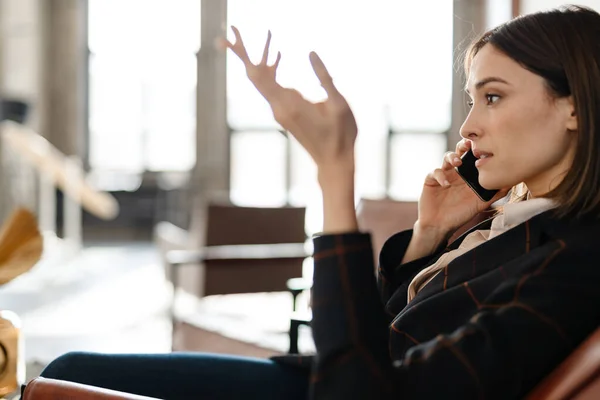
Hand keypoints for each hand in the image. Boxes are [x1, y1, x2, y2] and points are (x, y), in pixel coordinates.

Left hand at [220, 26, 357, 168]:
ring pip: (262, 83)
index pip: (260, 77)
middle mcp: (280, 108)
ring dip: (258, 61)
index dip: (243, 58)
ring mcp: (280, 112)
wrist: (333, 161)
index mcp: (290, 105)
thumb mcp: (338, 104)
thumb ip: (325, 78)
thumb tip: (311, 52)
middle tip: (224, 38)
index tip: (227, 41)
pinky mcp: (284, 114)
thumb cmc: (340, 134)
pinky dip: (271, 72)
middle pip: (255, 78)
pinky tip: (276, 60)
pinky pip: (272, 88)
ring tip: (244, 41)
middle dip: (242, 56)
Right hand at [417, 139, 509, 237]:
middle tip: (469, 146)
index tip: (485, 147)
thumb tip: (511, 183)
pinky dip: (440, 176)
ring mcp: (444, 175)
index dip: (477, 148)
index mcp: (468, 175)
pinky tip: (446, 184)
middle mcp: (456, 172)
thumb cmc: (460, 214)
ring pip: (447, 157)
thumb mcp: (480, 204)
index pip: (473, 156)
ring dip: (452, 157)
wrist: (440, 226)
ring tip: (458, 163)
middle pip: (460, 151)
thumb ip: (495, 194)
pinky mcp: (431, 180)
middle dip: (464, 145)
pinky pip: (435, 172)